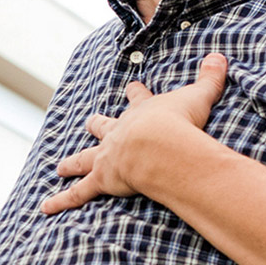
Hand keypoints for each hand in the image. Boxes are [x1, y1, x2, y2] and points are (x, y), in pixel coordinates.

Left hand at [40, 52, 229, 213]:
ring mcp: (108, 156)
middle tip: (90, 122)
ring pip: (84, 159)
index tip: (131, 88)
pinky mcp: (103, 179)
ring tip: (60, 168)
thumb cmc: (179, 122)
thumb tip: (219, 57)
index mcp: (141, 112)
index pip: (137, 98)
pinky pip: (79, 193)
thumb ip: (209, 78)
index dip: (135, 94)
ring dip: (72, 163)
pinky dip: (63, 201)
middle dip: (97, 125)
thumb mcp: (198, 96)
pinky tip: (46, 208)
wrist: (160, 146)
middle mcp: (119, 132)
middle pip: (103, 126)